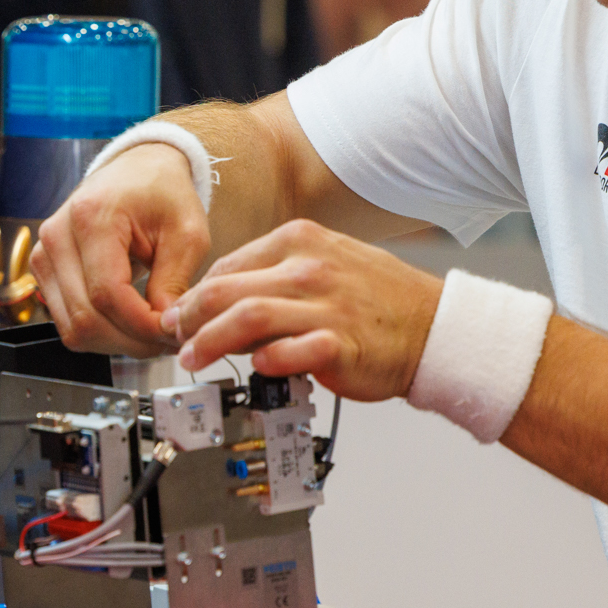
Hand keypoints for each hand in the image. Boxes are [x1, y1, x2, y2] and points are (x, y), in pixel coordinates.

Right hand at [31, 144, 211, 354]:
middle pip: (85, 319)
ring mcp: (44, 254)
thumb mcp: (187, 233)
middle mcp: (57, 236)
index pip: (107, 294)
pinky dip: (101, 332)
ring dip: (116, 342)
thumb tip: (166, 329)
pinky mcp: (44, 270)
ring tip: (151, 332)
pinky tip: (130, 323)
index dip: (142, 325)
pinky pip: (67, 322)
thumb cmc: (163, 194)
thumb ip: (175, 282)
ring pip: (73, 329)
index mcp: (92, 217)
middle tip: (168, 339)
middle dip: (132, 341)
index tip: (173, 331)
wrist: (138, 170)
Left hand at [161, 220, 442, 402]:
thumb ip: (275, 278)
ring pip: (247, 318)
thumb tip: (222, 304)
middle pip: (226, 290)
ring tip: (193, 358)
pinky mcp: (341, 342)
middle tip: (174, 338)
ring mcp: (326, 305)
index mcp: (300, 240)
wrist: (433, 327)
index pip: (227, 266)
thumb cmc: (377, 301)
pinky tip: (254, 367)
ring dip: (210, 341)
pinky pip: (294, 349)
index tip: (179, 316)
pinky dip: (268, 359)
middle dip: (188, 318)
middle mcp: (309, 268)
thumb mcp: (324, 264)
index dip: (194, 295)